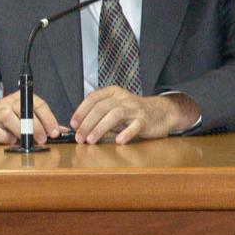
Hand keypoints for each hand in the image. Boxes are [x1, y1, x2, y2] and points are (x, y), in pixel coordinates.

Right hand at [0, 91, 64, 144]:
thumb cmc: (9, 115)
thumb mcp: (27, 114)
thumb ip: (45, 123)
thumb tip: (63, 131)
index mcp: (23, 98)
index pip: (39, 105)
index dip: (49, 119)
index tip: (55, 132)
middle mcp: (10, 103)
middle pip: (25, 111)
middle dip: (36, 127)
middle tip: (43, 139)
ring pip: (8, 117)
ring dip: (19, 130)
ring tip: (26, 140)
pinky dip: (4, 137)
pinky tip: (11, 140)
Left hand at [71, 88, 197, 144]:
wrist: (161, 112)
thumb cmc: (132, 112)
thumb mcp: (115, 108)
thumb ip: (99, 115)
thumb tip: (79, 127)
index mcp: (113, 92)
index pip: (93, 98)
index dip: (81, 111)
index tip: (73, 124)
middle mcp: (123, 98)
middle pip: (101, 108)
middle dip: (87, 123)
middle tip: (79, 137)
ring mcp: (134, 108)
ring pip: (115, 115)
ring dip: (100, 128)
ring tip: (91, 140)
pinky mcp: (145, 120)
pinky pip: (135, 126)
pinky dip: (126, 133)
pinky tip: (118, 141)